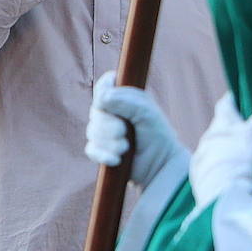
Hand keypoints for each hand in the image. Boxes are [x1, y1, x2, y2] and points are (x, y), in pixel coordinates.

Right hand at [85, 72, 187, 187]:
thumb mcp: (146, 113)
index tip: (109, 101)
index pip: (105, 85)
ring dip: (110, 142)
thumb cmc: (157, 134)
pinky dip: (104, 155)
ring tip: (127, 148)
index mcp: (124, 97)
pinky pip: (91, 149)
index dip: (104, 90)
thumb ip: (126, 102)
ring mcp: (105, 131)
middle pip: (95, 111)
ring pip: (92, 131)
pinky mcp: (101, 149)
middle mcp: (113, 112)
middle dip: (109, 124)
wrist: (160, 165)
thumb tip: (101, 99)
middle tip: (125, 131)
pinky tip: (117, 160)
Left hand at [189, 80, 251, 206]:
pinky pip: (214, 175)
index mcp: (221, 123)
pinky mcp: (200, 187)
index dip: (241, 100)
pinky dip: (225, 175)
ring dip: (231, 156)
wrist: (226, 204)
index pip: (227, 103)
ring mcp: (202, 165)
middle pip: (223, 130)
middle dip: (238, 132)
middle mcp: (207, 141)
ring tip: (250, 165)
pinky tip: (238, 183)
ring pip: (218, 153)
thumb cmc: (246, 161)